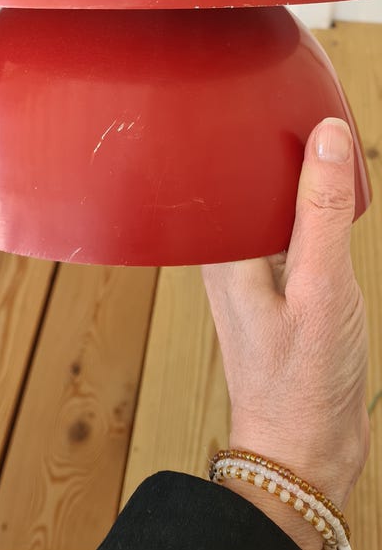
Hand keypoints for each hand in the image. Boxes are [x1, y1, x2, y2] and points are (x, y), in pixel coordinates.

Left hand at [203, 117, 368, 547]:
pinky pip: (289, 230)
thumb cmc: (301, 384)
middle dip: (276, 147)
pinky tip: (329, 204)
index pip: (223, 167)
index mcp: (219, 249)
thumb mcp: (323, 287)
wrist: (304, 453)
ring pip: (270, 203)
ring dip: (296, 179)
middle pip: (245, 179)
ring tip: (322, 147)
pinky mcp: (275, 288)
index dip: (248, 128)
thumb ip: (323, 210)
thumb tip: (327, 136)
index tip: (276, 96)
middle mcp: (226, 255)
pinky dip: (310, 210)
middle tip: (306, 108)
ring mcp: (250, 272)